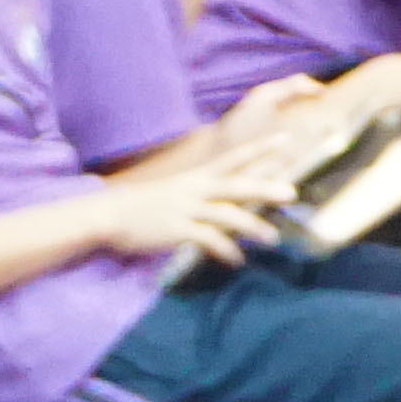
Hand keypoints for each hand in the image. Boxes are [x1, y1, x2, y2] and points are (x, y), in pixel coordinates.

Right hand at [90, 154, 297, 262]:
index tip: (286, 140)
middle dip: (265, 189)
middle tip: (291, 194)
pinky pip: (208, 240)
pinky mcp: (177, 230)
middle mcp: (195, 190)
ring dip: (252, 227)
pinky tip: (237, 260)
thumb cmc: (141, 207)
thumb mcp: (173, 192)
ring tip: (272, 238)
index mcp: (196, 177)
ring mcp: (186, 209)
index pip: (234, 159)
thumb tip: (222, 202)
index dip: (260, 150)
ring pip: (227, 215)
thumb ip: (199, 194)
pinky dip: (226, 251)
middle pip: (237, 186)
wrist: (108, 216)